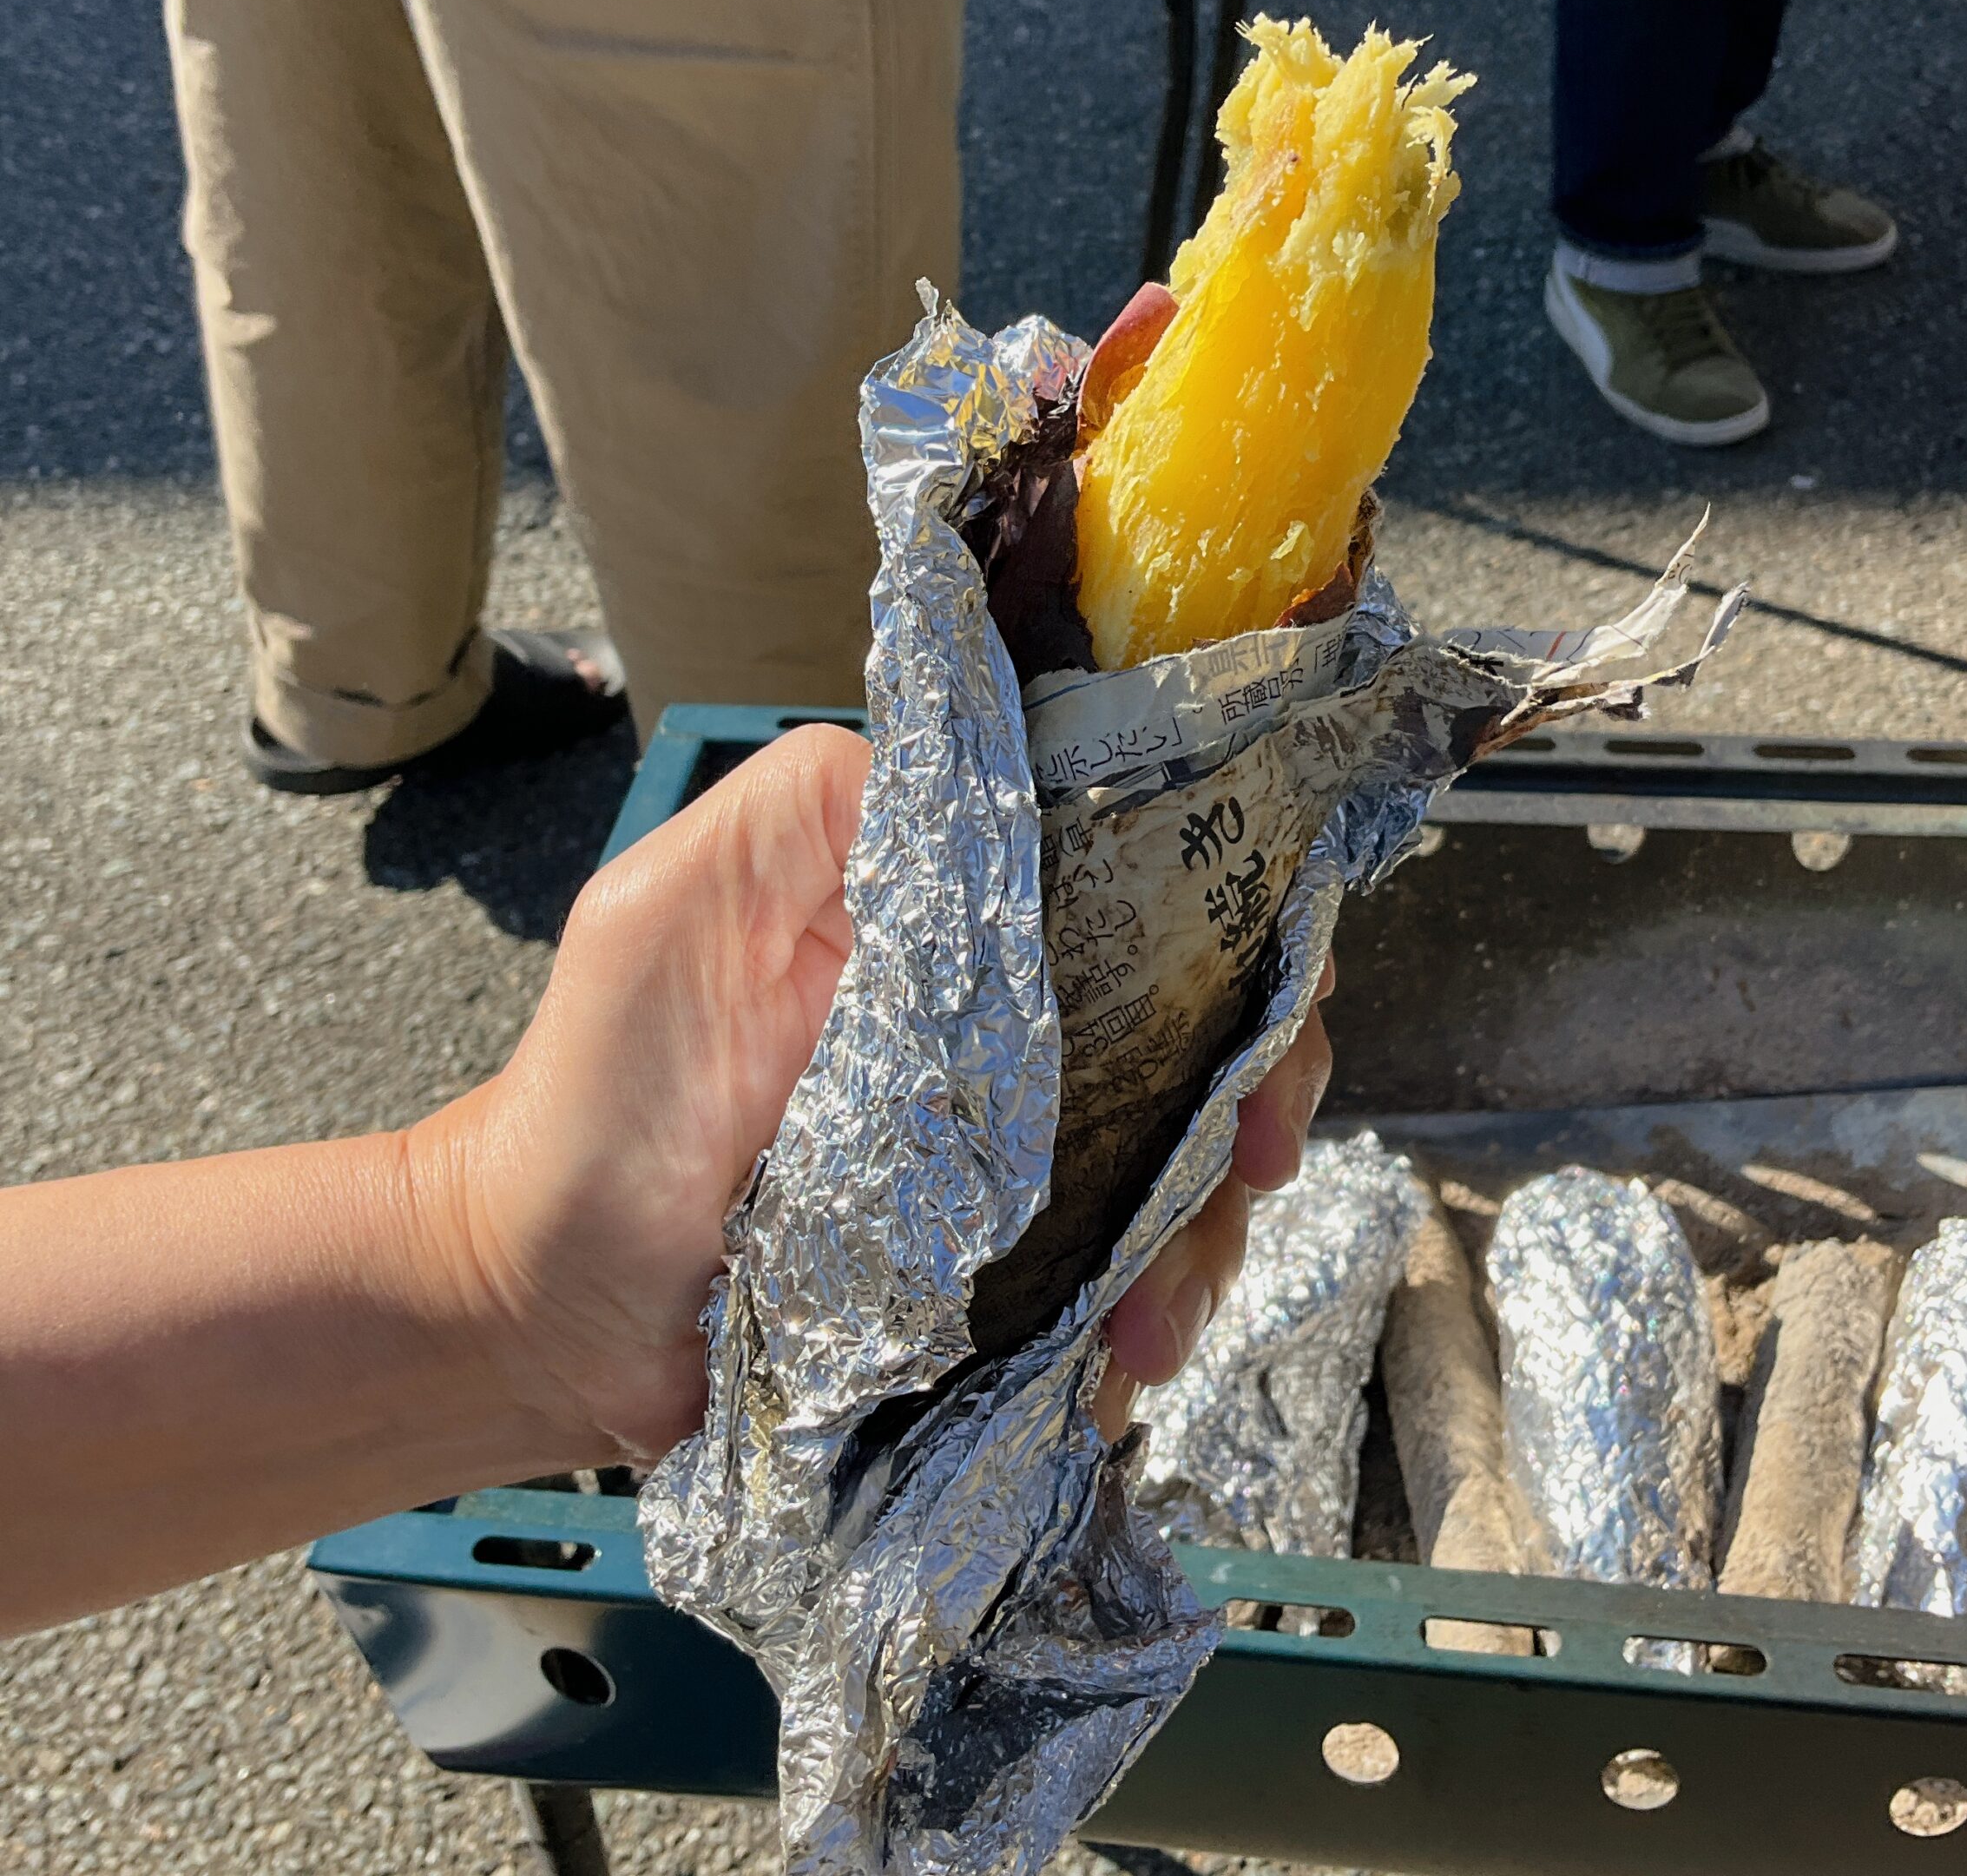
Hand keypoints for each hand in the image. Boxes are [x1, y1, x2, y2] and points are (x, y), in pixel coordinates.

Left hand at [413, 724, 1332, 1467]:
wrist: (543, 1310)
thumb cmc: (595, 1095)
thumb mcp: (675, 906)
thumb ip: (815, 808)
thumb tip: (994, 767)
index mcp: (956, 926)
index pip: (1139, 902)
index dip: (1232, 950)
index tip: (1258, 1028)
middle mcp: (1007, 1033)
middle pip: (1193, 1044)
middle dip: (1253, 1104)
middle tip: (1249, 1173)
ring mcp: (1010, 1165)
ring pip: (1176, 1175)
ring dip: (1204, 1239)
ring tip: (1156, 1321)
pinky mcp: (997, 1283)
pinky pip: (1114, 1291)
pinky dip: (1144, 1325)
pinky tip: (1124, 1366)